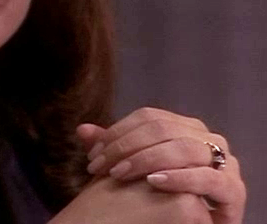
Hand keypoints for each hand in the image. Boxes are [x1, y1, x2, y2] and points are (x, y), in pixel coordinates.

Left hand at [76, 107, 245, 223]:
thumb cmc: (158, 197)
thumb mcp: (132, 170)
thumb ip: (113, 149)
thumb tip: (81, 129)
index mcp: (183, 127)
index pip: (147, 117)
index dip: (117, 133)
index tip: (93, 155)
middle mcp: (205, 137)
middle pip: (162, 128)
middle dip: (126, 146)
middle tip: (102, 167)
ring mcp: (223, 162)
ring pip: (184, 148)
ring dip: (147, 159)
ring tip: (121, 173)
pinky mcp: (233, 190)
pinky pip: (209, 178)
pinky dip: (181, 177)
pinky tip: (155, 182)